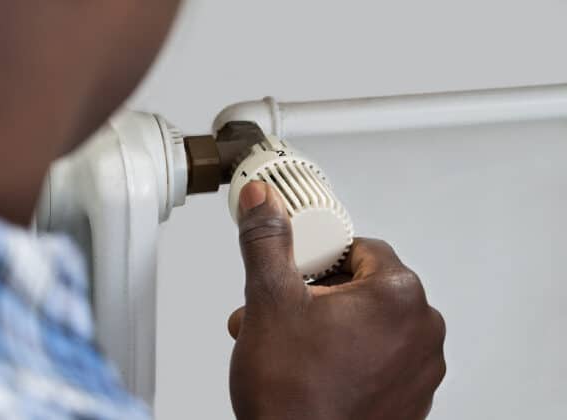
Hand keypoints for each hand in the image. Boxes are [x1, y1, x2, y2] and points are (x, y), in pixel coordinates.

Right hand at [228, 181, 445, 419]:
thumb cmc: (294, 395)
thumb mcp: (269, 300)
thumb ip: (268, 242)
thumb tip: (264, 203)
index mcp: (399, 296)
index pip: (362, 248)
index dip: (321, 257)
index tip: (299, 270)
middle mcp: (421, 332)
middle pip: (363, 287)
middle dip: (316, 294)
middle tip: (285, 308)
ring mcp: (418, 371)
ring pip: (367, 324)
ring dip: (326, 325)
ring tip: (288, 341)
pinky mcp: (408, 400)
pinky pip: (377, 359)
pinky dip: (345, 355)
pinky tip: (309, 368)